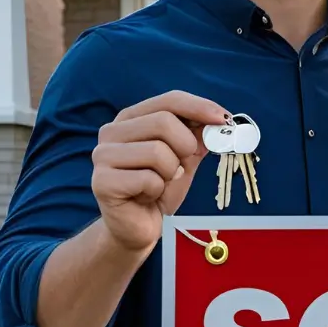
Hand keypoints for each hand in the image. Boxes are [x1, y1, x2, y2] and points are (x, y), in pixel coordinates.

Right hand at [92, 91, 229, 252]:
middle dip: (185, 147)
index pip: (169, 100)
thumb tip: (221, 118)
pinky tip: (146, 197)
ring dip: (170, 173)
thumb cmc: (160, 188)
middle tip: (180, 168)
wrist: (139, 227)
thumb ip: (198, 134)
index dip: (200, 107)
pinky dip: (157, 190)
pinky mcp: (102, 182)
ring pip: (158, 151)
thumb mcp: (185, 156)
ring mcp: (103, 155)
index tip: (225, 119)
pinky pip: (148, 179)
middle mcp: (111, 131)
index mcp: (131, 118)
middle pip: (164, 121)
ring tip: (159, 184)